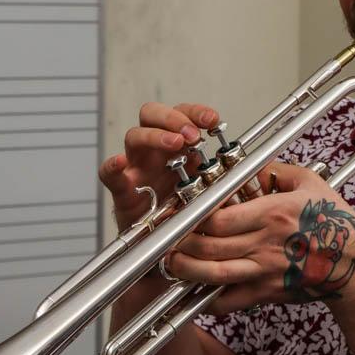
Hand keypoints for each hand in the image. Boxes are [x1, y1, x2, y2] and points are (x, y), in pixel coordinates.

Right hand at [99, 102, 218, 231]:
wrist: (162, 242)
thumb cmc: (182, 210)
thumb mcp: (207, 187)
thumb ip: (220, 173)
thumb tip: (245, 165)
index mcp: (176, 146)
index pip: (181, 114)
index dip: (196, 112)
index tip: (212, 120)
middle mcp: (154, 150)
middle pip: (152, 115)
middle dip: (173, 118)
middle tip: (192, 134)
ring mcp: (136, 167)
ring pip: (134, 136)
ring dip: (156, 135)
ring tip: (176, 144)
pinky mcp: (121, 188)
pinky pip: (109, 173)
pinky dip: (112, 166)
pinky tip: (120, 162)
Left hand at [167, 163, 354, 313]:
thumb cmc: (334, 221)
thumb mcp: (309, 183)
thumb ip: (276, 169)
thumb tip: (250, 162)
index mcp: (272, 214)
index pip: (218, 218)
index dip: (194, 217)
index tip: (184, 211)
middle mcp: (264, 244)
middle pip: (208, 247)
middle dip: (181, 243)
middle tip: (167, 237)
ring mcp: (263, 272)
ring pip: (213, 275)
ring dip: (186, 270)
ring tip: (172, 262)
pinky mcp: (266, 293)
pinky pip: (229, 301)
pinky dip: (207, 300)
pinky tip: (194, 291)